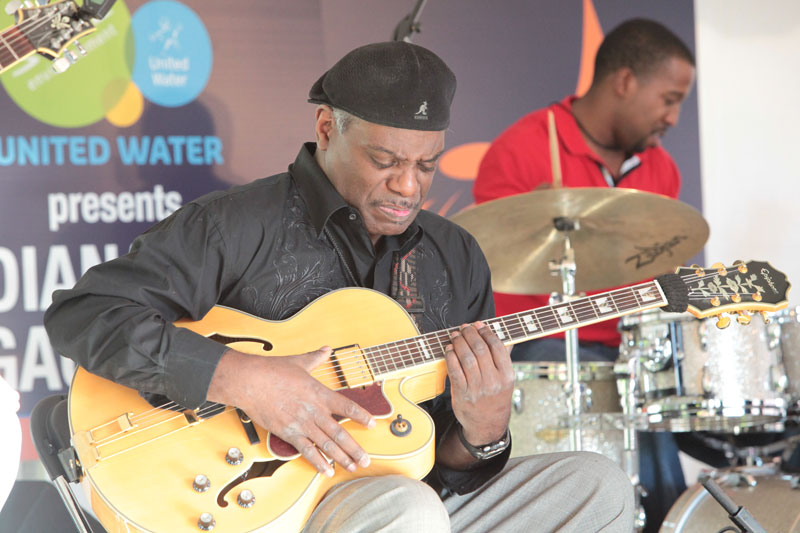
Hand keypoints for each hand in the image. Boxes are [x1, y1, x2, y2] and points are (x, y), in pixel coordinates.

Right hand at [207, 347, 375, 476]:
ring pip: (326, 444)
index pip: (347, 406)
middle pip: (340, 432)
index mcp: (320, 393)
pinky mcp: (288, 433)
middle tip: (366, 460)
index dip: (362, 416)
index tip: (373, 423)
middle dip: (355, 448)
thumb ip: (316, 358)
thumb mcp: (299, 362)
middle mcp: (314, 410)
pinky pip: (306, 450)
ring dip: (341, 458)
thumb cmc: (273, 370)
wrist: (250, 381)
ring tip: (353, 467)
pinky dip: (318, 461)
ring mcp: (302, 423)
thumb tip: (326, 349)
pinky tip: (326, 470)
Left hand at [444, 322, 512, 445]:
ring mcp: (477, 389)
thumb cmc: (496, 398)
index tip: (479, 325)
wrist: (487, 425)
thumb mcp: (506, 381)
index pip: (497, 347)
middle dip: (470, 334)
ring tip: (455, 335)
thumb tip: (500, 335)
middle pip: (480, 349)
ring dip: (459, 342)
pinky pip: (454, 370)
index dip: (486, 332)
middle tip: (464, 327)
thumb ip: (503, 358)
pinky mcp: (462, 394)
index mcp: (507, 376)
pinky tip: (449, 349)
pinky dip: (450, 356)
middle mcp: (493, 382)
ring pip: (466, 358)